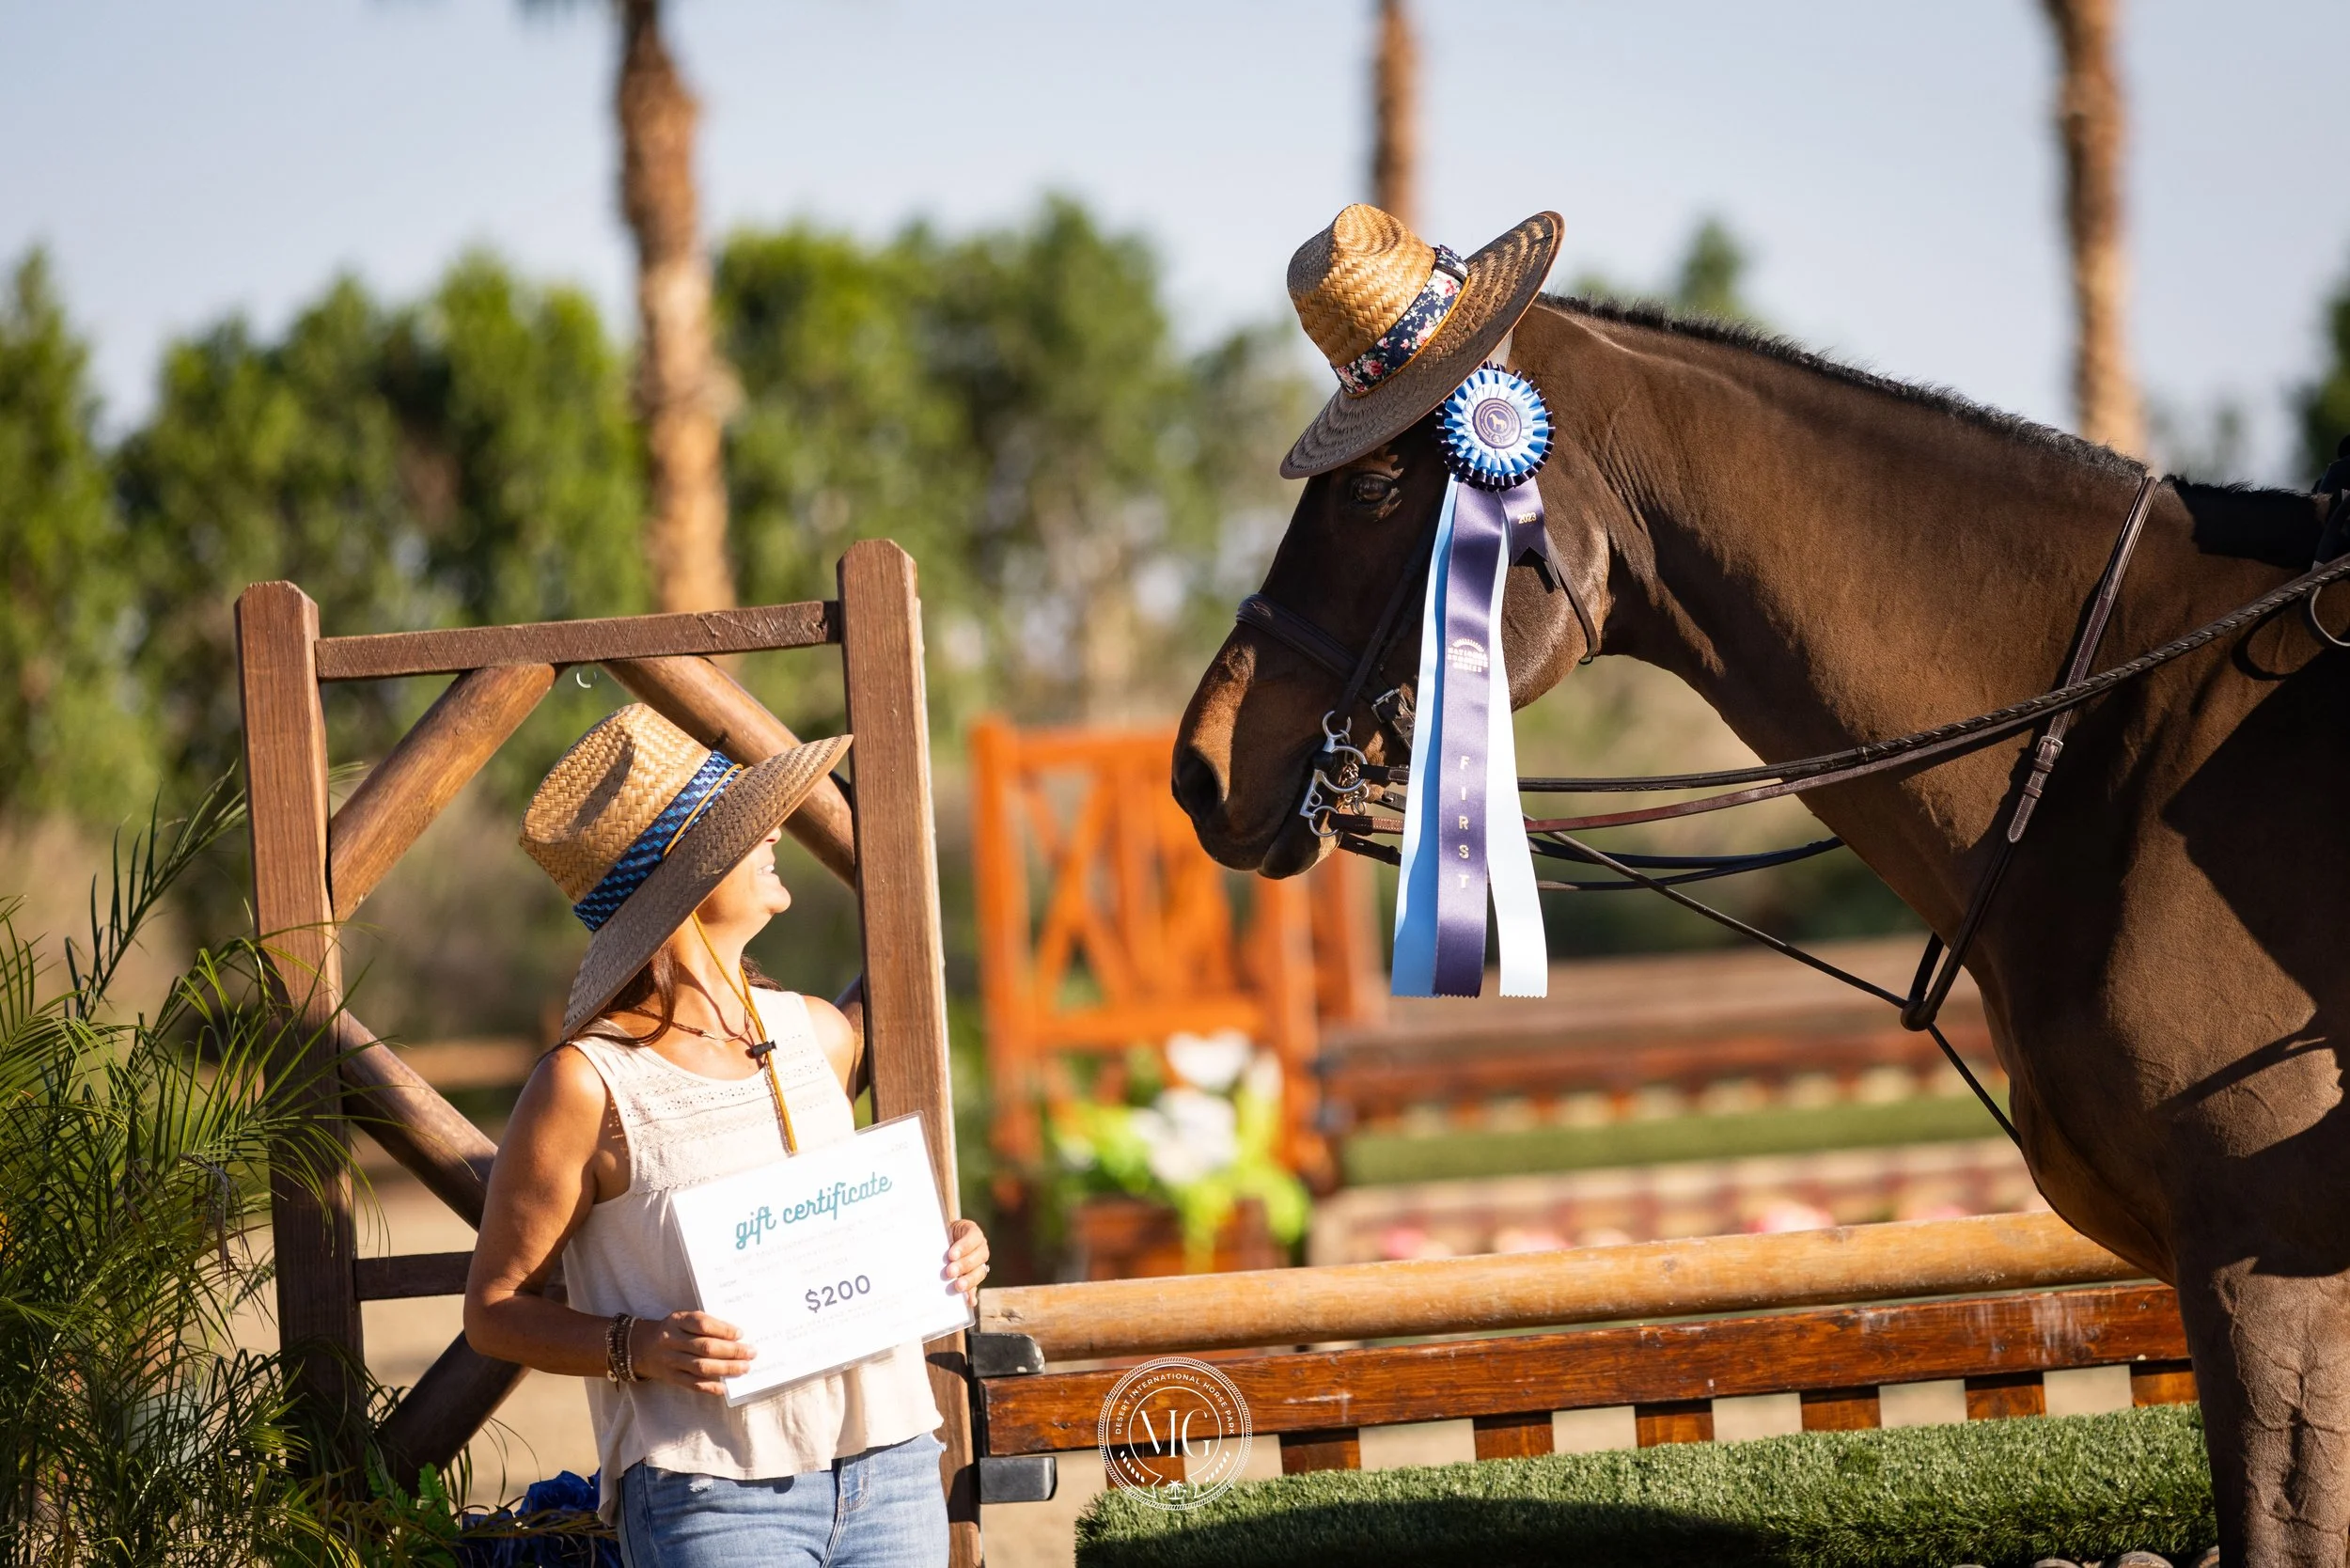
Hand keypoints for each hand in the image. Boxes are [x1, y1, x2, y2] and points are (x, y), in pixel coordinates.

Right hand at [629, 1310, 756, 1395]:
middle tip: (751, 1352)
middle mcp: (672, 1340)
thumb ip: (705, 1324)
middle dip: (731, 1351)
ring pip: (700, 1367)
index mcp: (677, 1320)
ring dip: (726, 1368)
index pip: (702, 1323)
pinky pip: (692, 1384)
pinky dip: (709, 1387)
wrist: (641, 1347)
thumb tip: (736, 1335)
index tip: (740, 1333)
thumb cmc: (672, 1330)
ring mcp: (670, 1361)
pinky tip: (724, 1388)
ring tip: (744, 1368)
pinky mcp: (671, 1377)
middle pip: (705, 1347)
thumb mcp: (682, 1319)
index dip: (723, 1329)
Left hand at [943, 1218, 989, 1302]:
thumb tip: (926, 1248)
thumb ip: (940, 1240)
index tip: (951, 1255)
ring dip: (969, 1280)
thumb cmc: (940, 1236)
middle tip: (950, 1272)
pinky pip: (976, 1287)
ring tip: (958, 1286)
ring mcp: (980, 1264)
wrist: (940, 1244)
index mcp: (973, 1233)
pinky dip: (972, 1294)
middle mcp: (980, 1248)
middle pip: (978, 1257)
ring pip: (980, 1272)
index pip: (973, 1237)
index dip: (964, 1246)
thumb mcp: (941, 1233)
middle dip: (964, 1265)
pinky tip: (969, 1301)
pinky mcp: (974, 1278)